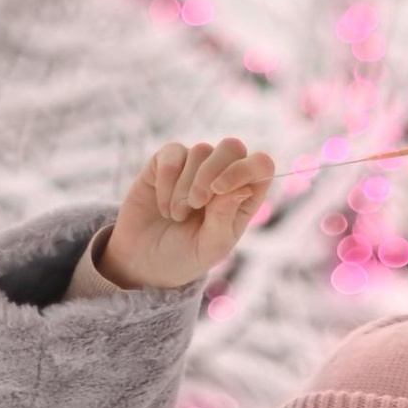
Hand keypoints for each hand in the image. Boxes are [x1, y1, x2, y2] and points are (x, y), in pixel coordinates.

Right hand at [94, 135, 275, 291]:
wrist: (146, 260)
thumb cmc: (186, 255)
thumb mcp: (211, 247)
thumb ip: (225, 218)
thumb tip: (243, 188)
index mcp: (243, 196)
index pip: (261, 165)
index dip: (245, 169)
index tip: (220, 189)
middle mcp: (223, 175)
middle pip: (232, 147)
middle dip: (212, 172)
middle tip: (197, 203)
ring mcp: (195, 165)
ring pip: (200, 151)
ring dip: (185, 187)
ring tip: (176, 216)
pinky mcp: (168, 161)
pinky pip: (172, 154)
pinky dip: (166, 182)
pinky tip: (163, 207)